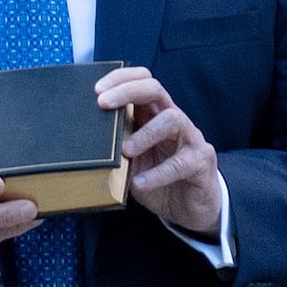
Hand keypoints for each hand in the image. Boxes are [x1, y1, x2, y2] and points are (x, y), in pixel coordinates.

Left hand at [96, 66, 222, 238]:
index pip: (142, 81)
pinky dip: (158, 173)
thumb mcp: (132, 160)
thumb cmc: (158, 177)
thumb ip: (116, 146)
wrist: (189, 208)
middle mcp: (174, 120)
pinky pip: (181, 163)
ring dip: (145, 133)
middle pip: (155, 89)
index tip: (96, 90)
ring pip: (172, 119)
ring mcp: (190, 139)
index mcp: (155, 114)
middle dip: (127, 91)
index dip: (121, 78)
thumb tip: (85, 141)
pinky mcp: (201, 163)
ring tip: (125, 150)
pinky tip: (139, 183)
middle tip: (103, 103)